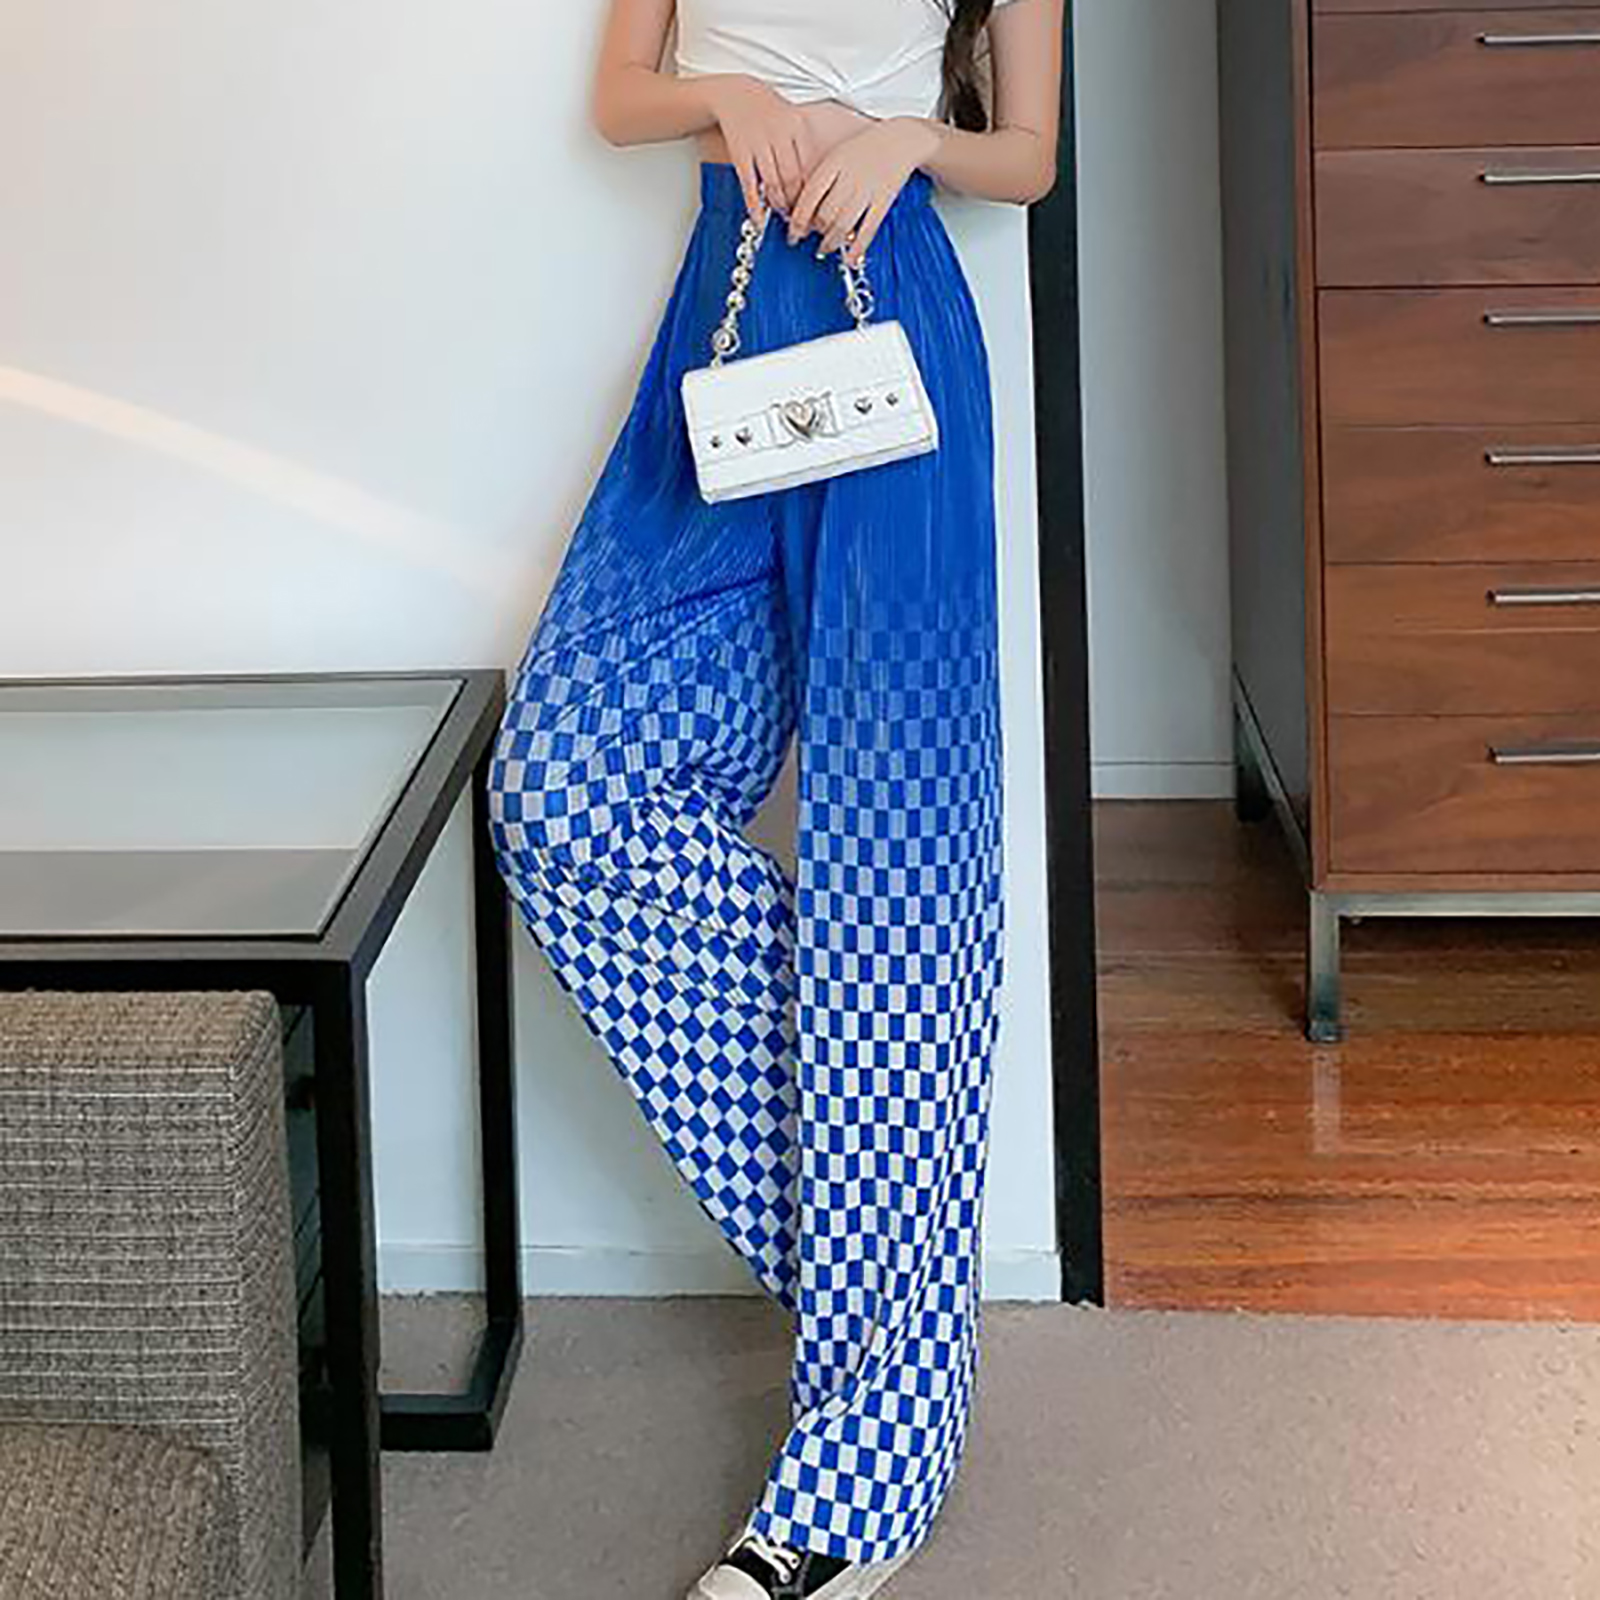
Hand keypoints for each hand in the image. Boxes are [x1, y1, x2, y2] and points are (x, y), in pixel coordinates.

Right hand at [704, 75, 823, 220]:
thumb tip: (813, 182)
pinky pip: (749, 185)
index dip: (810, 190)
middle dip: (795, 202)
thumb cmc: (767, 111)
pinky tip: (759, 219)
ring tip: (782, 213)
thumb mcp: (790, 120)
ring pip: (773, 183)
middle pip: (792, 178)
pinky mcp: (740, 153)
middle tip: (798, 215)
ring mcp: (758, 143)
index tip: (812, 204)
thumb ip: (801, 146)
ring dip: (778, 204)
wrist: (734, 94)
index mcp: (796, 125)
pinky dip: (754, 205)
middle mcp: (778, 133)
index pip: (808, 167)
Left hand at [787, 117, 941, 266]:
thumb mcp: (837, 155)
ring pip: (843, 225)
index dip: (797, 220)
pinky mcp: (883, 202)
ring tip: (824, 248)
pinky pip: (868, 230)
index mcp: (834, 163)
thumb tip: (803, 209)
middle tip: (810, 237)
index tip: (792, 234)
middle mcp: (850, 177)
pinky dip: (857, 248)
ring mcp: (868, 190)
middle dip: (815, 230)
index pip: (809, 197)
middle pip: (824, 214)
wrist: (901, 139)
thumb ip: (820, 179)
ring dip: (830, 242)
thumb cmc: (865, 149)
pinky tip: (849, 259)